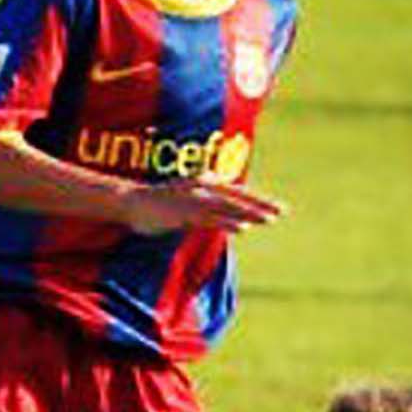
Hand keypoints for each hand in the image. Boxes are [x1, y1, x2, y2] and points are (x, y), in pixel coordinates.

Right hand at [122, 178, 281, 236]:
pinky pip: (209, 219)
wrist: (130, 202)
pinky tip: (242, 228)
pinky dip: (226, 222)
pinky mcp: (183, 213)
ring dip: (248, 214)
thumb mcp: (184, 191)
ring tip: (268, 220)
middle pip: (236, 198)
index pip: (236, 192)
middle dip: (259, 205)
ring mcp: (192, 200)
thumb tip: (217, 183)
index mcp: (204, 183)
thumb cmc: (157, 199)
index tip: (276, 208)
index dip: (256, 199)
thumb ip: (204, 189)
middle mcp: (201, 188)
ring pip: (226, 207)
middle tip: (281, 213)